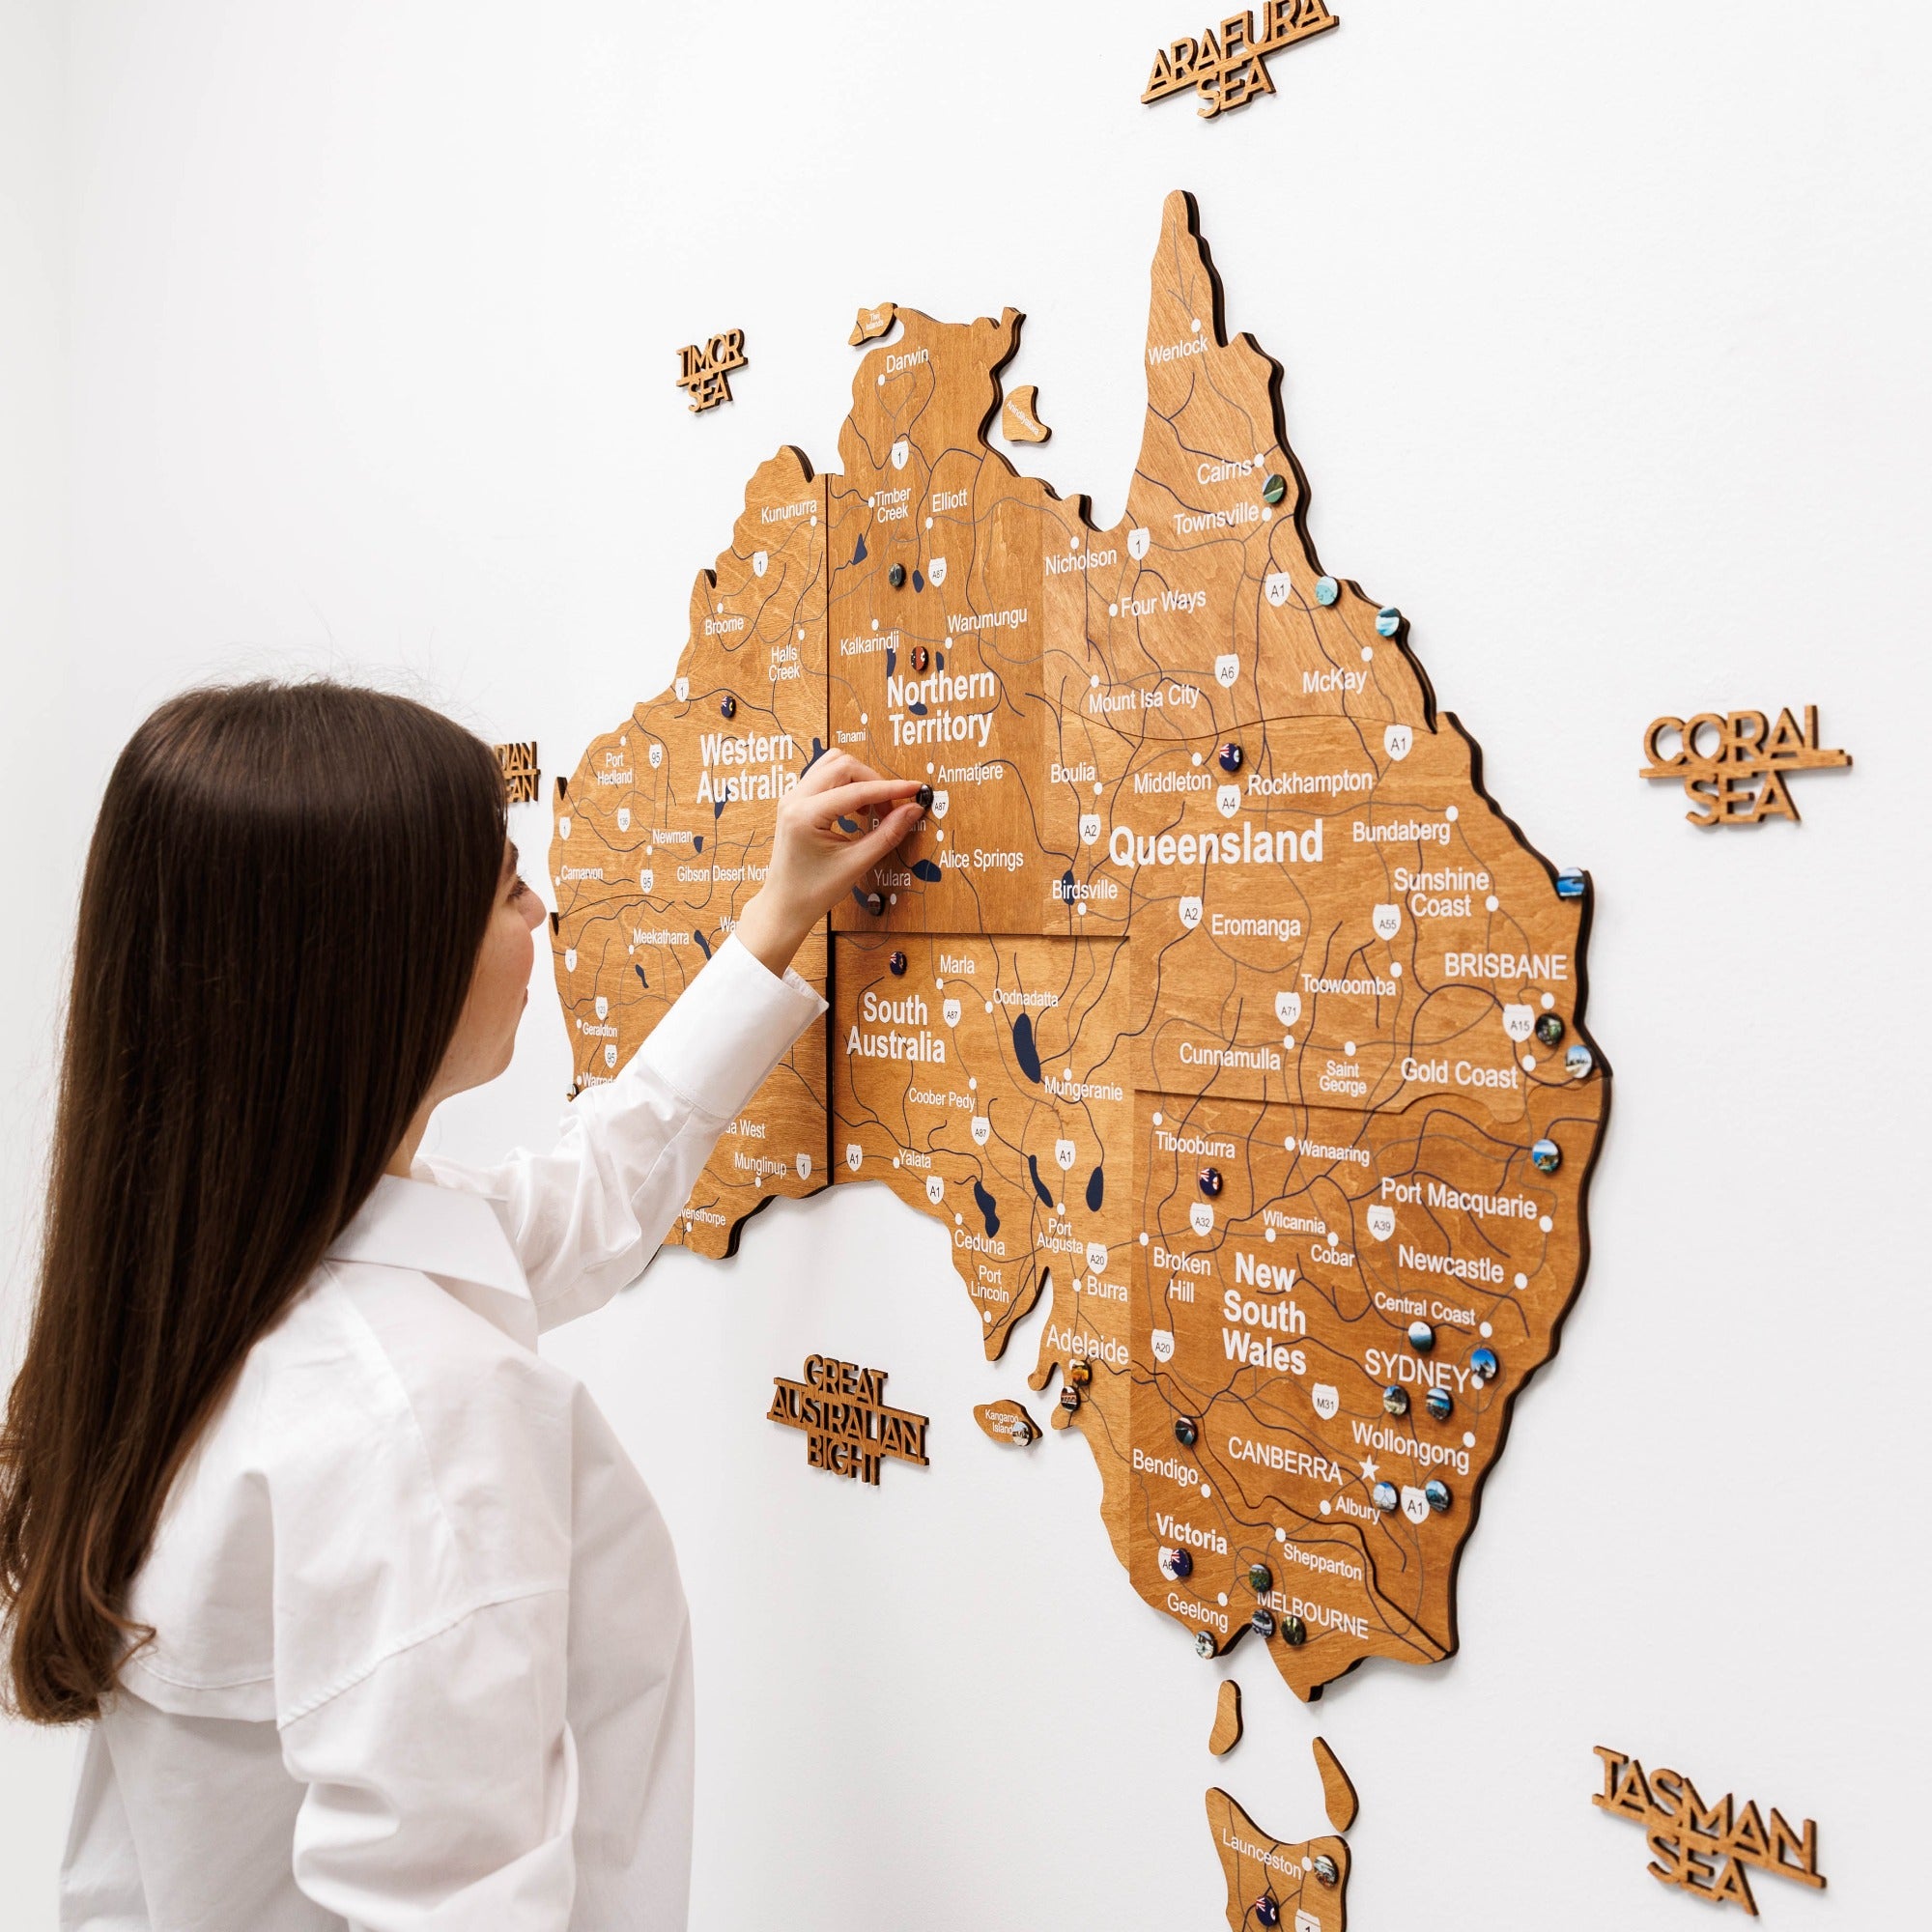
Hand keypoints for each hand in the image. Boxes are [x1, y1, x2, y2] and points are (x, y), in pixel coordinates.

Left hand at [731, 753, 923, 976]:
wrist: (784, 905)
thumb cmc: (813, 891)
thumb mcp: (856, 864)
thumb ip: (887, 834)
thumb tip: (913, 810)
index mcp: (805, 815)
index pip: (856, 790)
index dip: (890, 789)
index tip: (914, 789)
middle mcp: (794, 800)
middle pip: (843, 765)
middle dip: (874, 781)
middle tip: (890, 810)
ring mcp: (792, 797)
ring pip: (833, 764)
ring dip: (859, 779)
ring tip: (872, 808)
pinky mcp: (795, 801)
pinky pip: (824, 775)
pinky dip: (846, 784)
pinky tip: (857, 808)